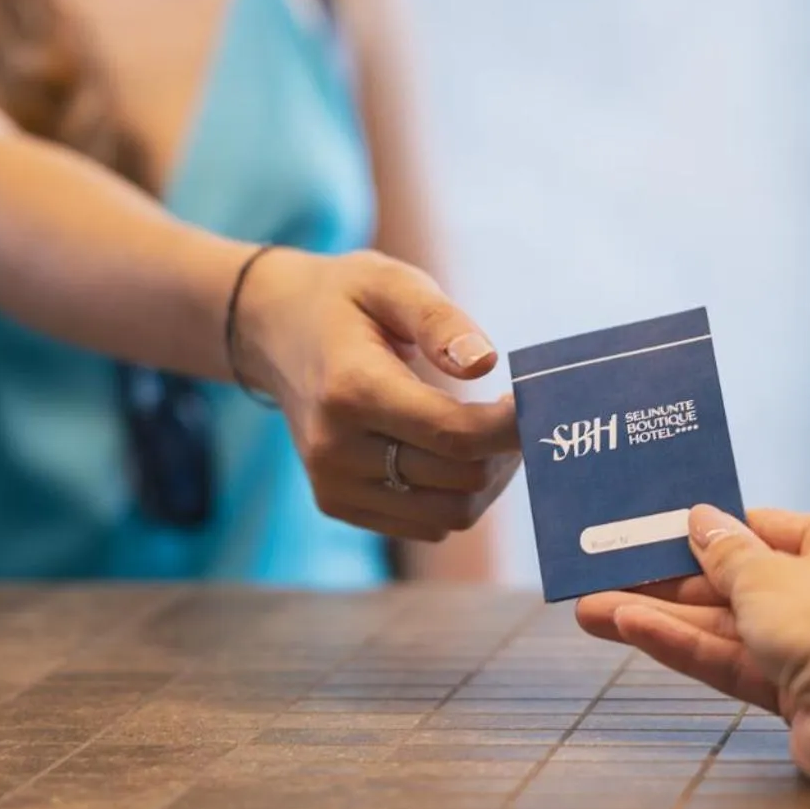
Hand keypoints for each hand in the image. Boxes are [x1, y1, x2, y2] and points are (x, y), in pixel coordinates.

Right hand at [231, 248, 520, 542]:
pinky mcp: (337, 504)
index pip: (455, 434)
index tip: (535, 402)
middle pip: (459, 479)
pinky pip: (424, 526)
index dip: (511, 428)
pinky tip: (452, 454)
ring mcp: (333, 484)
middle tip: (515, 413)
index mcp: (351, 390)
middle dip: (504, 452)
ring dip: (486, 482)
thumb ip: (441, 320)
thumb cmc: (345, 300)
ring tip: (488, 436)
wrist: (274, 331)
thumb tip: (486, 362)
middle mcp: (336, 448)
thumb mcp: (391, 283)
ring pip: (448, 516)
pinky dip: (453, 498)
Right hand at [575, 506, 809, 789]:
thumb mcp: (767, 572)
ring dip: (662, 618)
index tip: (653, 533)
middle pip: (737, 581)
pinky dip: (685, 646)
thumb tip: (702, 520)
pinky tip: (630, 630)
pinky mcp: (798, 694)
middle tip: (605, 576)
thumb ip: (724, 553)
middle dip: (669, 582)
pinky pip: (732, 662)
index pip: (764, 528)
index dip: (706, 531)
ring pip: (726, 626)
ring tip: (592, 611)